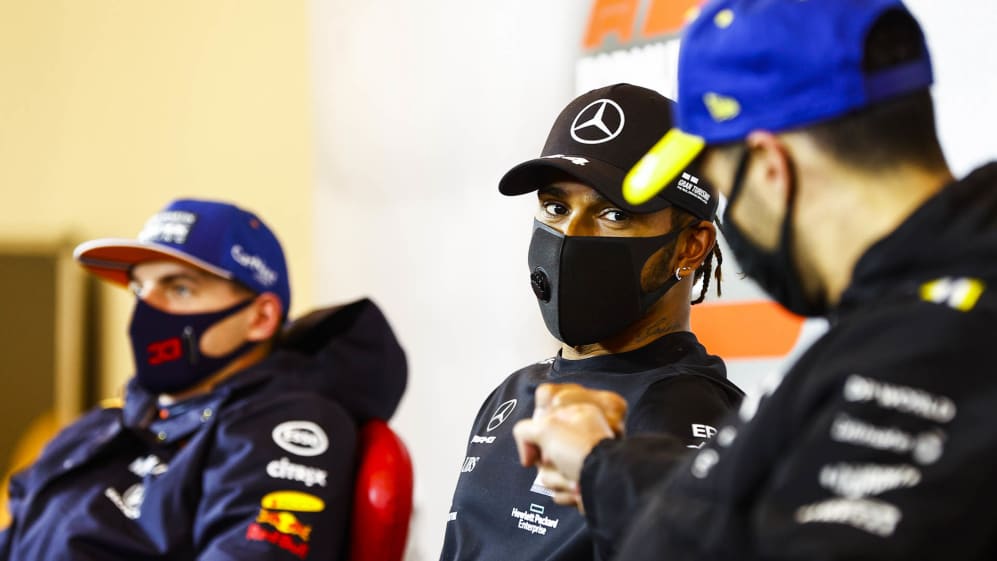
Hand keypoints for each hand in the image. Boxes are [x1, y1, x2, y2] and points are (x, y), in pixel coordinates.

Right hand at [513, 384, 627, 508]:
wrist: (604, 484)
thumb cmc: (581, 451)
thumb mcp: (545, 429)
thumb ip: (525, 430)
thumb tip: (527, 451)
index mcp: (577, 416)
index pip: (541, 425)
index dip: (536, 439)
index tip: (541, 446)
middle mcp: (581, 438)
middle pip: (543, 454)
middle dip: (548, 465)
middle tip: (560, 462)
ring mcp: (583, 462)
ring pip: (550, 475)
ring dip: (558, 480)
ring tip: (574, 479)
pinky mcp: (583, 484)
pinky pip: (560, 491)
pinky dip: (566, 493)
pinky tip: (578, 490)